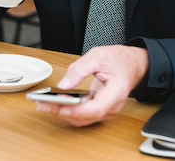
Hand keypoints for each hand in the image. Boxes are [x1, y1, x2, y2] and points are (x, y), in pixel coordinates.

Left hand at [34, 45, 148, 126]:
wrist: (132, 64)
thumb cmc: (119, 60)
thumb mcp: (98, 56)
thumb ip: (80, 69)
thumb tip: (63, 85)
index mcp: (117, 92)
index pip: (97, 108)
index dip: (77, 110)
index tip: (60, 107)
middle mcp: (112, 106)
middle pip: (86, 117)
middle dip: (62, 112)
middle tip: (42, 104)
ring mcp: (107, 111)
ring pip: (83, 119)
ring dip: (63, 114)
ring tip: (44, 104)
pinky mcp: (100, 110)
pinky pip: (83, 116)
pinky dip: (69, 112)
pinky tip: (56, 104)